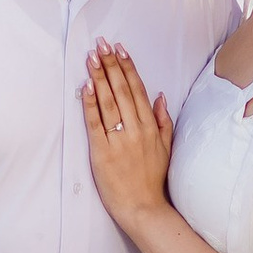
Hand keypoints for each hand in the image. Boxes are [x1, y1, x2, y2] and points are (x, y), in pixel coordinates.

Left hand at [81, 40, 174, 231]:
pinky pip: (95, 123)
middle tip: (102, 44)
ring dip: (99, 77)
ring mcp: (119, 140)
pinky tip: (86, 86)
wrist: (143, 208)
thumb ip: (163, 120)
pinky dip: (90, 103)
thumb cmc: (153, 179)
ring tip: (92, 57)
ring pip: (108, 102)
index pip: (138, 90)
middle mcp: (135, 129)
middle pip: (121, 90)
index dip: (128, 68)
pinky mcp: (102, 152)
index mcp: (150, 126)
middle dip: (111, 65)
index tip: (120, 49)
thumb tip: (161, 96)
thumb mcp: (166, 147)